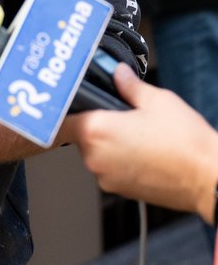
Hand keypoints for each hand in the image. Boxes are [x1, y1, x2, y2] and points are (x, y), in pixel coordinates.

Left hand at [66, 64, 217, 223]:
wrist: (207, 178)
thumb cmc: (185, 143)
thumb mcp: (156, 100)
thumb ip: (128, 85)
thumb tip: (117, 73)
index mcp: (96, 132)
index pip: (61, 119)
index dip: (67, 108)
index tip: (74, 102)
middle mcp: (95, 158)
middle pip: (81, 135)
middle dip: (97, 124)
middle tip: (121, 115)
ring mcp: (106, 178)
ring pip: (96, 152)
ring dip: (109, 142)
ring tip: (138, 134)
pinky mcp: (120, 190)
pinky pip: (110, 168)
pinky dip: (120, 159)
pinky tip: (143, 150)